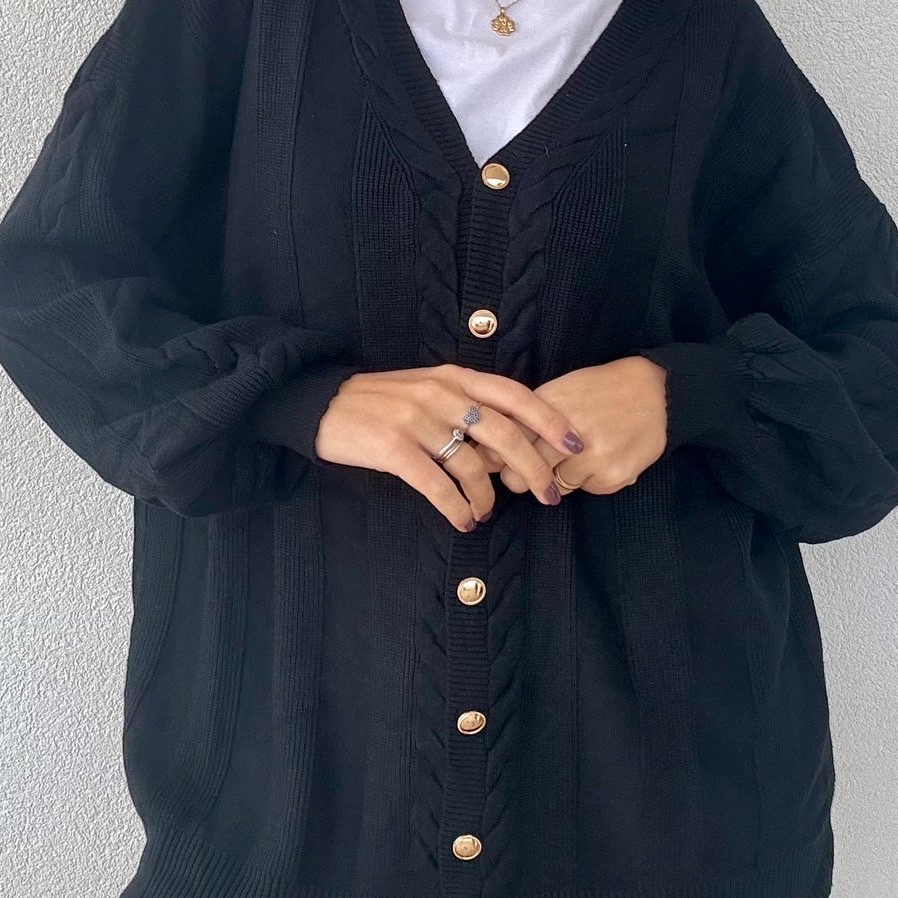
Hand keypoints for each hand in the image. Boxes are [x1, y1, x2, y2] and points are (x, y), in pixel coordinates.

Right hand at [313, 364, 587, 531]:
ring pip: (473, 465)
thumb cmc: (381, 402)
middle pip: (505, 435)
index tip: (575, 446)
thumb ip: (465, 404)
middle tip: (550, 497)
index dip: (550, 421)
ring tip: (485, 512)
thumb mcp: (427, 388)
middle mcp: (440, 394)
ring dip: (487, 497)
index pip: (515, 396)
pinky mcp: (392, 447)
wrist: (322, 404)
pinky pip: (437, 485)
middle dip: (534, 470)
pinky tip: (463, 520)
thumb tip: (510, 441)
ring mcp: (416, 420)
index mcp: (454, 377)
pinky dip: (457, 508)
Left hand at [470, 357, 668, 495]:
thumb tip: (491, 448)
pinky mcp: (611, 479)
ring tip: (577, 455)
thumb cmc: (600, 390)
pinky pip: (584, 491)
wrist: (656, 393)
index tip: (498, 458)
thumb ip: (527, 418)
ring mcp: (590, 460)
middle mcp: (566, 436)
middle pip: (520, 478)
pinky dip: (588, 480)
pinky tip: (601, 458)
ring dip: (558, 477)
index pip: (506, 446)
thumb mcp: (560, 391)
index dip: (498, 455)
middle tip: (530, 468)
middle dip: (520, 476)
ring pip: (552, 488)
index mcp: (547, 409)